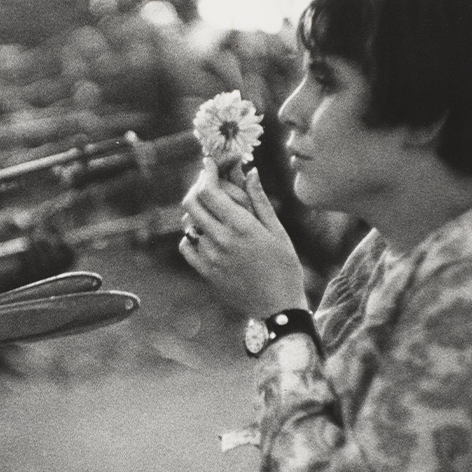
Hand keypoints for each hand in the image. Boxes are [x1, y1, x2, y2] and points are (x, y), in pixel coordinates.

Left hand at [179, 159, 307, 317]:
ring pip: (188, 223)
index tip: (209, 163)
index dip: (207, 172)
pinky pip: (186, 246)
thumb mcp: (277, 231)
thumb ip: (259, 200)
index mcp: (242, 227)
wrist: (278, 308)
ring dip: (196, 211)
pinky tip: (205, 234)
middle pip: (191, 202)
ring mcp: (210, 257)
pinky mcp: (205, 272)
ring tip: (212, 209)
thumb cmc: (285, 267)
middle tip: (208, 183)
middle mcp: (221, 240)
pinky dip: (191, 235)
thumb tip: (250, 171)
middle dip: (198, 187)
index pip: (210, 191)